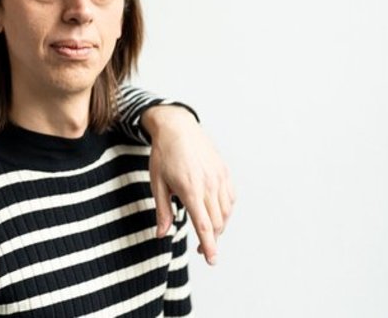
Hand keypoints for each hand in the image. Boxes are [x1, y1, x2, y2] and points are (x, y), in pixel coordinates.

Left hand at [143, 105, 234, 264]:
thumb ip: (162, 210)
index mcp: (190, 189)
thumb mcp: (157, 183)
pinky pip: (230, 199)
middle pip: (216, 223)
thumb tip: (161, 234)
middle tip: (202, 251)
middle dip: (211, 240)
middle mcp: (209, 185)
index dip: (208, 245)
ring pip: (225, 213)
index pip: (203, 225)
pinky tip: (216, 214)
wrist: (177, 127)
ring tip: (207, 233)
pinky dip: (225, 211)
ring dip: (219, 227)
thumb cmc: (164, 155)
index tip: (212, 260)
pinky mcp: (225, 172)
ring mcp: (219, 178)